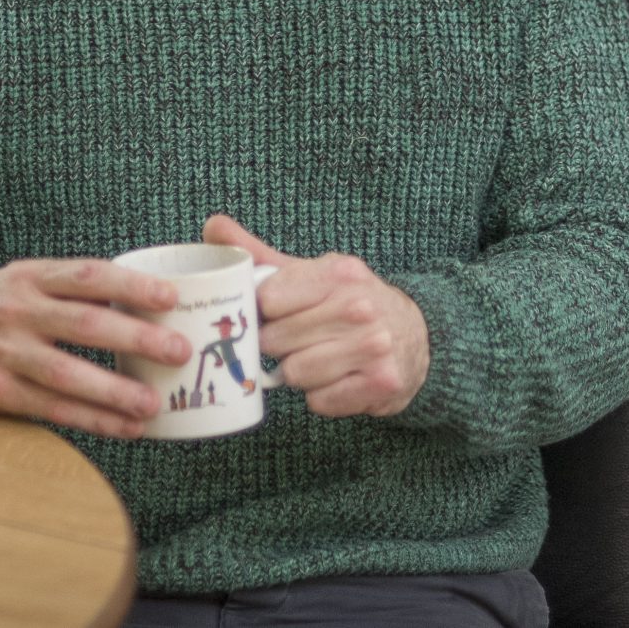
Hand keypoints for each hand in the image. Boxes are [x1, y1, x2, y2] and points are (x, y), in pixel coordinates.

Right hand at [0, 258, 190, 439]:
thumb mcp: (24, 278)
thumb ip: (71, 288)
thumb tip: (141, 301)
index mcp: (31, 277)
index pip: (87, 276)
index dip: (131, 286)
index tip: (170, 298)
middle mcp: (19, 312)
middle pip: (85, 325)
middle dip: (135, 340)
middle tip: (177, 351)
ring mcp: (6, 353)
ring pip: (68, 374)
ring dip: (115, 392)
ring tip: (153, 403)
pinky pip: (53, 409)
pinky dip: (93, 420)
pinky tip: (126, 427)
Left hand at [204, 214, 429, 417]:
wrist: (416, 336)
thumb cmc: (349, 302)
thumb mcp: (312, 273)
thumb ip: (260, 255)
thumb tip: (212, 226)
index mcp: (338, 273)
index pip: (268, 299)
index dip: (263, 312)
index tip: (273, 314)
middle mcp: (359, 307)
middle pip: (277, 341)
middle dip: (279, 346)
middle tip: (297, 340)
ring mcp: (373, 346)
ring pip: (295, 374)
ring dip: (299, 373)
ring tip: (318, 358)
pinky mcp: (380, 383)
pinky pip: (319, 401)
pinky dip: (322, 396)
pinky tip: (338, 378)